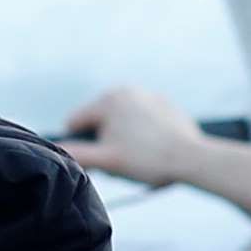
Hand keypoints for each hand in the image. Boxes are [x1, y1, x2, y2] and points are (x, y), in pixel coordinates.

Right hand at [55, 84, 204, 188]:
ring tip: (141, 157)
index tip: (101, 161)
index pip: (76, 122)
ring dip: (123, 139)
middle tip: (125, 161)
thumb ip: (78, 154)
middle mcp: (128, 90)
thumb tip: (57, 150)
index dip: (81, 144)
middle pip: (100, 122)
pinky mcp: (166, 106)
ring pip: (122, 122)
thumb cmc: (148, 159)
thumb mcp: (108, 160)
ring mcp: (149, 96)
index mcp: (109, 99)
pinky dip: (143, 135)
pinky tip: (155, 150)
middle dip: (105, 142)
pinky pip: (143, 121)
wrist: (192, 159)